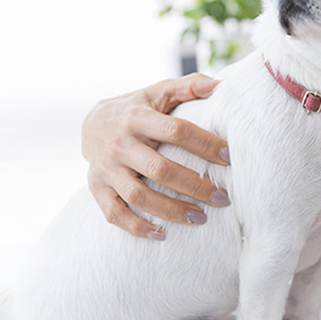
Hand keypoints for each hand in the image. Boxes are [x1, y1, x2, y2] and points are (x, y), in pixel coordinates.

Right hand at [81, 73, 230, 240]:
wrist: (91, 124)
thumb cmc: (137, 109)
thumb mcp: (158, 92)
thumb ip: (188, 86)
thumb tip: (219, 85)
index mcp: (137, 117)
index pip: (175, 131)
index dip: (205, 144)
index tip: (229, 158)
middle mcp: (119, 144)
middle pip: (159, 169)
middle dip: (194, 186)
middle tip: (222, 197)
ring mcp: (106, 169)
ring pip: (139, 196)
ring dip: (171, 211)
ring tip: (200, 218)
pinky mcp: (97, 188)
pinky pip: (114, 213)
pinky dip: (136, 227)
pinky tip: (161, 234)